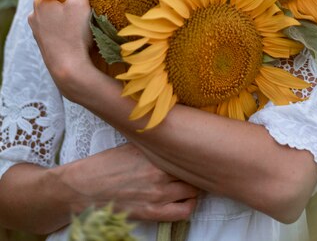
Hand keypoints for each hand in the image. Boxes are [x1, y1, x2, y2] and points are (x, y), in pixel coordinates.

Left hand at [29, 0, 92, 85]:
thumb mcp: (79, 3)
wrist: (68, 70)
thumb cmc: (74, 34)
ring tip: (83, 8)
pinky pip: (52, 22)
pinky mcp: (43, 40)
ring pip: (52, 8)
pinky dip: (63, 18)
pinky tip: (75, 24)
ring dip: (65, 5)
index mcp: (41, 0)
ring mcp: (37, 28)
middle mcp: (34, 13)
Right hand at [63, 143, 199, 220]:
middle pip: (193, 172)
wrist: (84, 188)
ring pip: (192, 191)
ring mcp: (157, 195)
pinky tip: (184, 199)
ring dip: (194, 186)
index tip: (197, 150)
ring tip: (190, 182)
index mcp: (154, 154)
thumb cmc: (105, 164)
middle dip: (196, 169)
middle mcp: (160, 174)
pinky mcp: (152, 213)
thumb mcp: (131, 146)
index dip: (195, 152)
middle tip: (196, 166)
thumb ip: (154, 144)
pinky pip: (183, 212)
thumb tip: (171, 138)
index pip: (188, 152)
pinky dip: (188, 206)